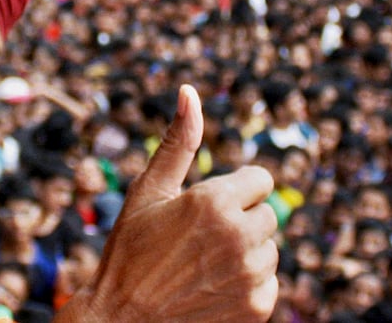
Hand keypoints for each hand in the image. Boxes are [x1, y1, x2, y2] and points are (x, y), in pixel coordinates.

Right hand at [56, 85, 277, 321]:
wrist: (122, 322)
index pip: (261, 180)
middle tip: (201, 240)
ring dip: (245, 253)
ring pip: (269, 249)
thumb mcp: (149, 191)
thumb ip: (179, 141)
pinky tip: (212, 289)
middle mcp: (239, 236)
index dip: (235, 191)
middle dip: (241, 221)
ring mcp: (251, 275)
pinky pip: (269, 283)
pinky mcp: (259, 307)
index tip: (209, 208)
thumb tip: (189, 91)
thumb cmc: (130, 252)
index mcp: (215, 201)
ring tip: (203, 266)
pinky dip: (248, 285)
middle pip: (268, 214)